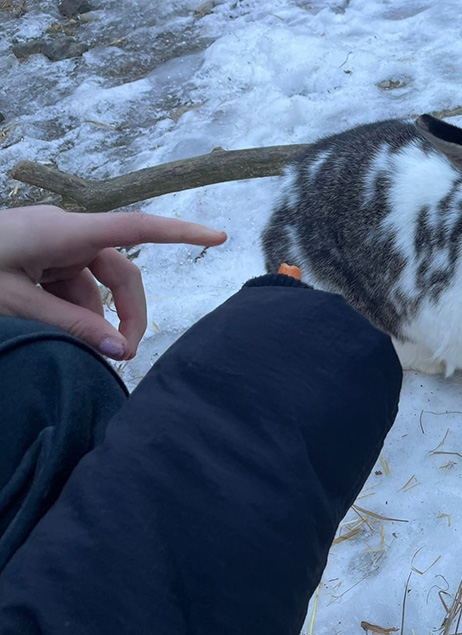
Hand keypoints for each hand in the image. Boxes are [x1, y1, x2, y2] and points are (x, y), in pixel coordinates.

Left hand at [0, 205, 226, 359]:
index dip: (181, 232)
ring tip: (76, 353)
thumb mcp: (14, 305)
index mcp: (64, 232)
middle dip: (128, 314)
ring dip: (94, 319)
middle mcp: (66, 233)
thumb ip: (70, 326)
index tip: (219, 236)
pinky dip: (72, 312)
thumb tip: (119, 350)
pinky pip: (71, 286)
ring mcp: (53, 245)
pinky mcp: (40, 257)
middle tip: (124, 357)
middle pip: (120, 273)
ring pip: (95, 285)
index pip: (137, 228)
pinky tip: (54, 333)